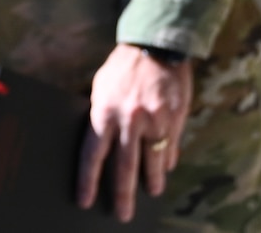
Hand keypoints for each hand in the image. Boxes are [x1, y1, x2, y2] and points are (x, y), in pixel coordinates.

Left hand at [78, 44, 194, 222]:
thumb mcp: (101, 88)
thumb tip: (100, 145)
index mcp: (105, 112)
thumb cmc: (123, 68)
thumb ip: (101, 116)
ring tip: (150, 192)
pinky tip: (164, 168)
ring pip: (152, 163)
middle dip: (123, 195)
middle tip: (123, 214)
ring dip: (151, 181)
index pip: (93, 155)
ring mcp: (154, 121)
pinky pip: (170, 148)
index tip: (85, 200)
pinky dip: (166, 160)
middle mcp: (129, 120)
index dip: (88, 180)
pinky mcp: (174, 119)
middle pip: (125, 167)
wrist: (156, 46)